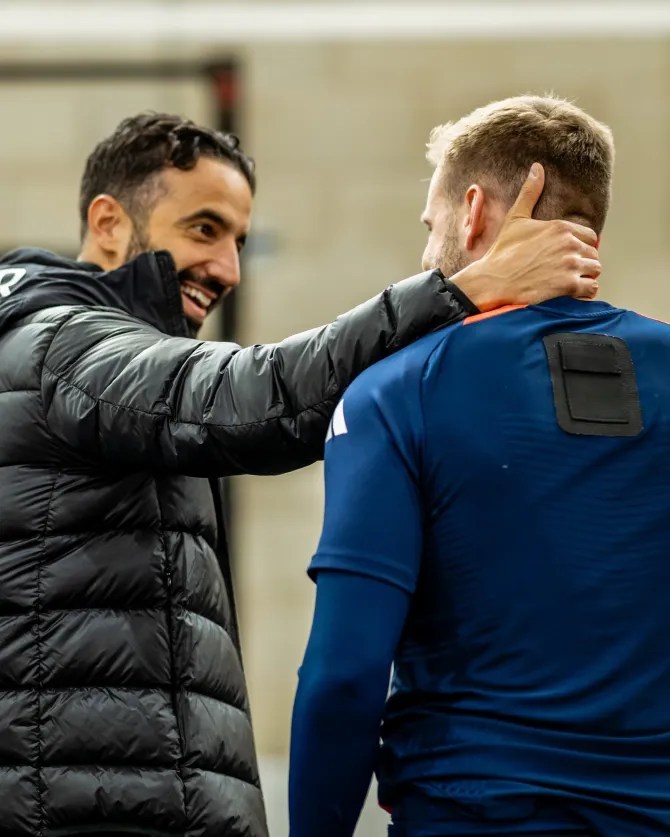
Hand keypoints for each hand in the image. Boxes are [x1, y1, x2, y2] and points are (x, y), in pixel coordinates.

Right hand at [450, 163, 600, 311]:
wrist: (492, 281)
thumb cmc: (502, 252)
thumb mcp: (516, 219)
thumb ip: (530, 193)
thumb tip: (537, 168)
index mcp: (560, 227)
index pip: (589, 237)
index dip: (580, 247)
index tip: (566, 256)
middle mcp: (569, 244)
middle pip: (593, 255)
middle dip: (582, 264)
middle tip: (563, 272)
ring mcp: (570, 265)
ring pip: (594, 270)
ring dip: (584, 277)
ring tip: (566, 283)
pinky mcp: (568, 286)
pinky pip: (591, 288)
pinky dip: (584, 292)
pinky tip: (568, 293)